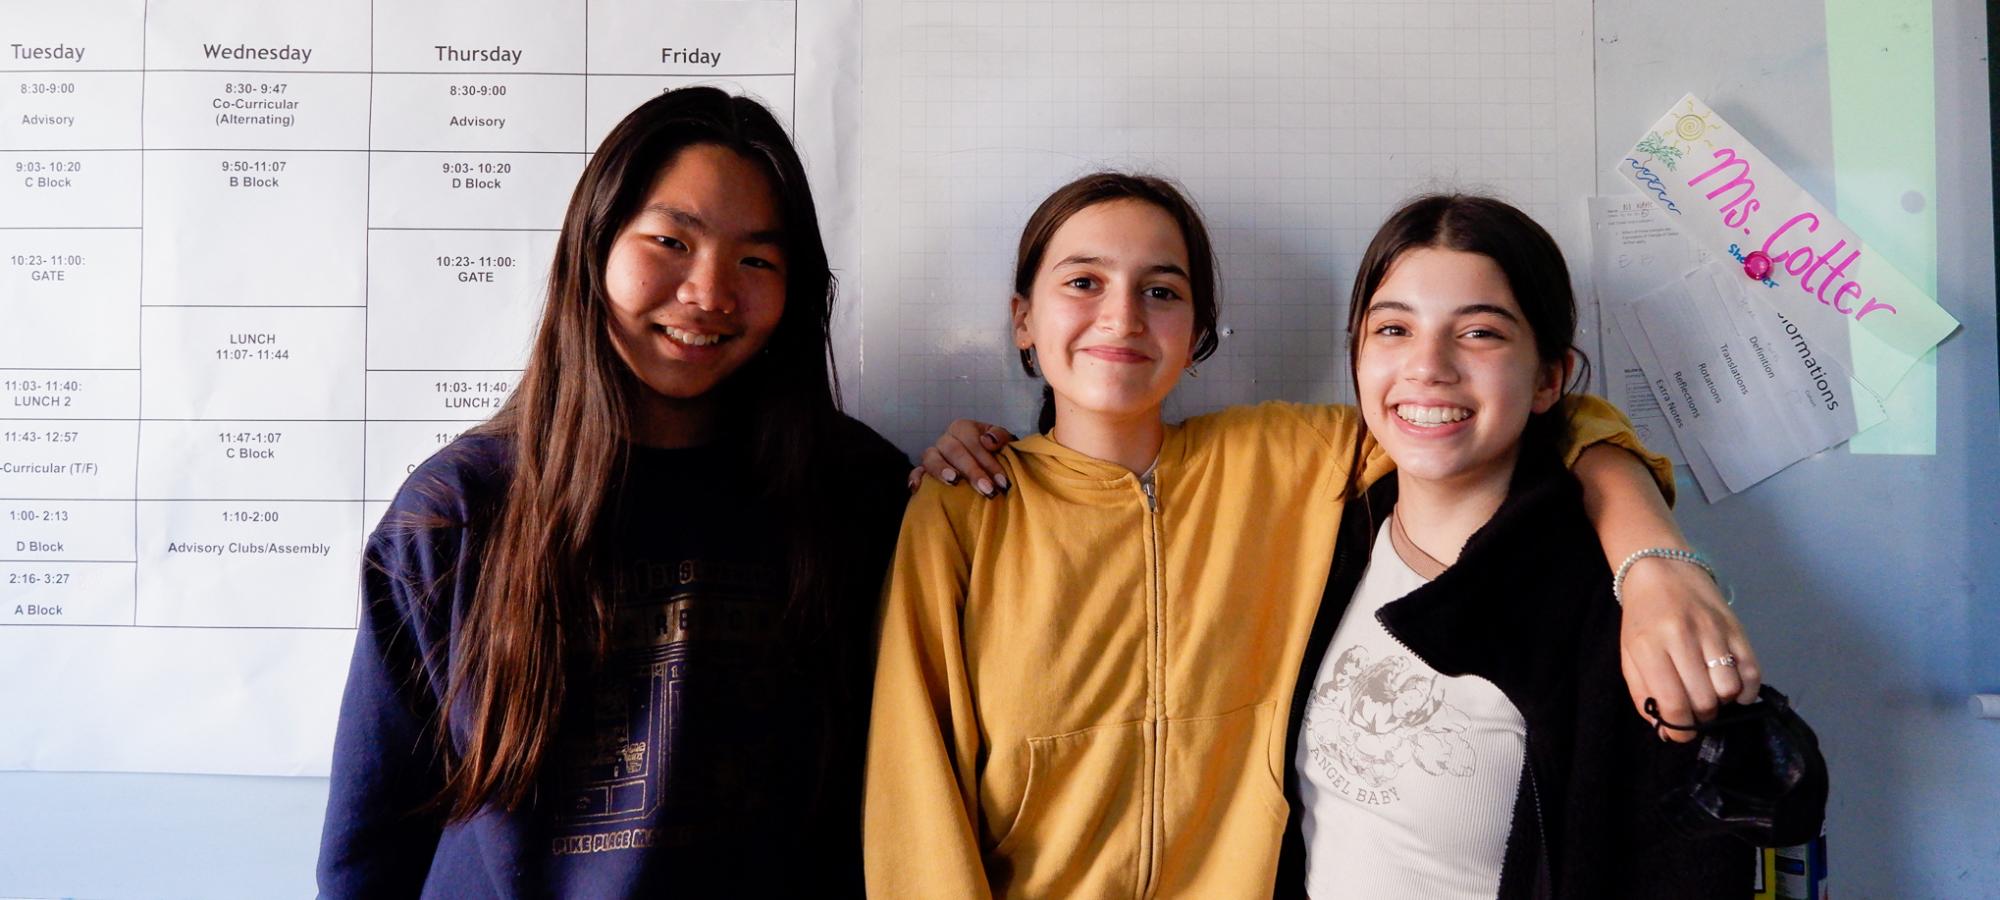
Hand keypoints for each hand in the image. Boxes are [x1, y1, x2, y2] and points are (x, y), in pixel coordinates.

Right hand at [907, 420, 1017, 496]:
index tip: (1003, 482)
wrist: (988, 462)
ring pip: (931, 458)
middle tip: (988, 490)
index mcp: (963, 428)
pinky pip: (916, 472)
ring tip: (954, 482)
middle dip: (972, 471)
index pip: (974, 442)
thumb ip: (1000, 436)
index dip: (989, 462)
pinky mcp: (924, 470)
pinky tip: (917, 489)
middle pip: (954, 451)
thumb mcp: (1003, 440)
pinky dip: (915, 478)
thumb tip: (988, 441)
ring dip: (942, 470)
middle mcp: (946, 439)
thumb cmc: (995, 452)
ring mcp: (933, 454)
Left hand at [1617, 557, 1761, 741]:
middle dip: (1701, 716)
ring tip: (1711, 694)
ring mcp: (1713, 630)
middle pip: (1705, 699)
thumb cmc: (1642, 617)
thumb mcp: (1630, 654)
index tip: (1679, 733)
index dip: (1678, 729)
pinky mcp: (1737, 626)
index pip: (1672, 702)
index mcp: (1650, 646)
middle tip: (1695, 711)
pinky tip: (1733, 689)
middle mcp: (1683, 637)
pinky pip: (1752, 670)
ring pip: (1729, 688)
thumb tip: (1664, 729)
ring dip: (1723, 702)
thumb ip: (1643, 693)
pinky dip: (1746, 689)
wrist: (1662, 568)